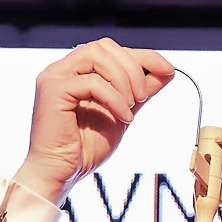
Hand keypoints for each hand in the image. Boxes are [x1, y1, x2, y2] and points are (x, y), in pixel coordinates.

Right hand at [14, 38, 173, 203]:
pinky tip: (123, 117)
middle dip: (132, 67)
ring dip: (123, 79)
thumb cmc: (85, 150)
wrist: (61, 174)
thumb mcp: (122, 116)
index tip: (167, 69)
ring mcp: (56, 77)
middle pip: (104, 46)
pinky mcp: (53, 89)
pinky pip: (91, 81)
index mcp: (77, 72)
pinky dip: (114, 97)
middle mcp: (64, 69)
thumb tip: (166, 71)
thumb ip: (141, 93)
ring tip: (133, 106)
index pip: (111, 50)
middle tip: (144, 97)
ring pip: (96, 55)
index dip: (142, 55)